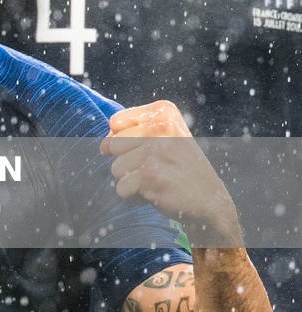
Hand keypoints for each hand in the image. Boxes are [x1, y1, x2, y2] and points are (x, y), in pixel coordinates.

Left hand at [101, 100, 242, 246]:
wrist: (210, 200)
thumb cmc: (181, 168)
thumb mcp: (166, 137)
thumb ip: (134, 132)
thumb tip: (103, 145)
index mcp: (163, 111)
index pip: (116, 122)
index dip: (124, 141)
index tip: (148, 150)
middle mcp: (159, 126)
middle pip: (112, 144)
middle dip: (128, 162)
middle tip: (155, 168)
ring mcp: (154, 150)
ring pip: (115, 168)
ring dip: (132, 180)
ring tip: (157, 180)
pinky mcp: (150, 174)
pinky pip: (121, 188)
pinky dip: (135, 196)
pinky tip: (156, 192)